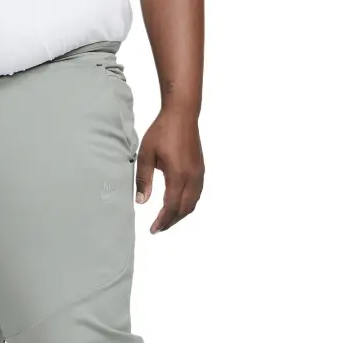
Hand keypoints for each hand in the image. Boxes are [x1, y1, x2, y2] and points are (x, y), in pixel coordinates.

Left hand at [136, 110, 203, 233]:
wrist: (182, 113)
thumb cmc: (162, 131)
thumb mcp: (146, 156)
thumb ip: (144, 180)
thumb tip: (142, 201)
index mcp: (178, 175)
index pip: (171, 206)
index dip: (163, 221)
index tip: (153, 229)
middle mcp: (192, 176)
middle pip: (184, 209)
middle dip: (171, 221)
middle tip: (158, 229)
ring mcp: (198, 172)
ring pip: (193, 202)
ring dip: (180, 214)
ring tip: (167, 220)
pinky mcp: (200, 168)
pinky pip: (197, 193)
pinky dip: (188, 204)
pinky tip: (178, 205)